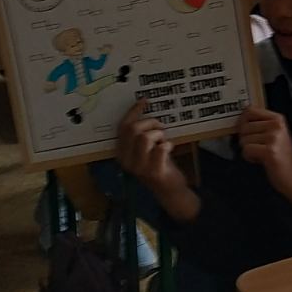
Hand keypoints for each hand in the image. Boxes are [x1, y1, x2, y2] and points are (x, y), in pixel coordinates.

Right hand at [116, 101, 199, 221]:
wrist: (169, 190)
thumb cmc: (159, 165)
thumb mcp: (146, 149)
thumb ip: (141, 134)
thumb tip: (145, 110)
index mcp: (122, 153)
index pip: (122, 128)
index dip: (133, 112)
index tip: (144, 101)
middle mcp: (126, 160)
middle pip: (133, 130)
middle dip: (150, 123)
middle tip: (161, 127)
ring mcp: (139, 167)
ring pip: (145, 137)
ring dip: (158, 134)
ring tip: (163, 141)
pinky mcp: (153, 172)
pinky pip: (160, 149)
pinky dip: (167, 144)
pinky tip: (169, 148)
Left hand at [237, 106, 291, 205]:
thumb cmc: (282, 156)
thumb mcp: (275, 134)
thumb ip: (260, 125)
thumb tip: (239, 122)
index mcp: (278, 119)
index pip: (250, 110)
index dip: (242, 121)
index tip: (244, 129)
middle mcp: (276, 126)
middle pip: (243, 127)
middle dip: (245, 139)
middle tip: (258, 147)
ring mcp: (274, 138)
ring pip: (243, 140)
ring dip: (248, 150)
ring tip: (261, 154)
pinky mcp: (269, 151)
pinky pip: (246, 150)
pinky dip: (249, 158)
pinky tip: (261, 160)